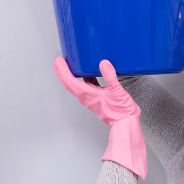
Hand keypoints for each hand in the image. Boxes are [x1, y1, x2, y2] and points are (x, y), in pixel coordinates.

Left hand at [54, 57, 147, 178]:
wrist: (125, 122)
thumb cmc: (121, 110)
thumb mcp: (116, 90)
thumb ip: (110, 76)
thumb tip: (104, 63)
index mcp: (87, 94)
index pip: (69, 81)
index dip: (62, 70)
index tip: (58, 61)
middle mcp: (85, 97)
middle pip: (69, 83)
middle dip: (62, 72)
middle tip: (59, 61)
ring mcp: (90, 98)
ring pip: (76, 85)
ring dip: (71, 75)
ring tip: (70, 65)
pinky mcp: (95, 99)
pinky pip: (86, 87)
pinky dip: (83, 79)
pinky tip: (89, 73)